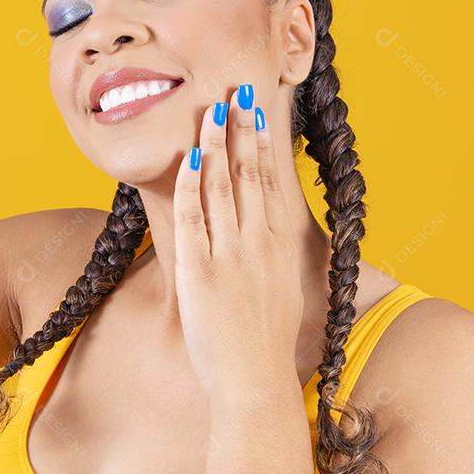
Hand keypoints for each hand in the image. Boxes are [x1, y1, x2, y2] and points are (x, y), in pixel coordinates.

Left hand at [172, 84, 303, 402]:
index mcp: (280, 245)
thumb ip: (276, 252)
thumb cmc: (269, 341)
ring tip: (212, 111)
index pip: (271, 181)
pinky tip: (189, 160)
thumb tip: (270, 226)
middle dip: (241, 129)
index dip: (262, 142)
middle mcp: (258, 243)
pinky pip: (194, 220)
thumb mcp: (285, 288)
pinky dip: (192, 187)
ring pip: (222, 188)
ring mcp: (230, 256)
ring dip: (216, 146)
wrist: (256, 381)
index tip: (257, 110)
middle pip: (249, 174)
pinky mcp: (201, 272)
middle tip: (235, 91)